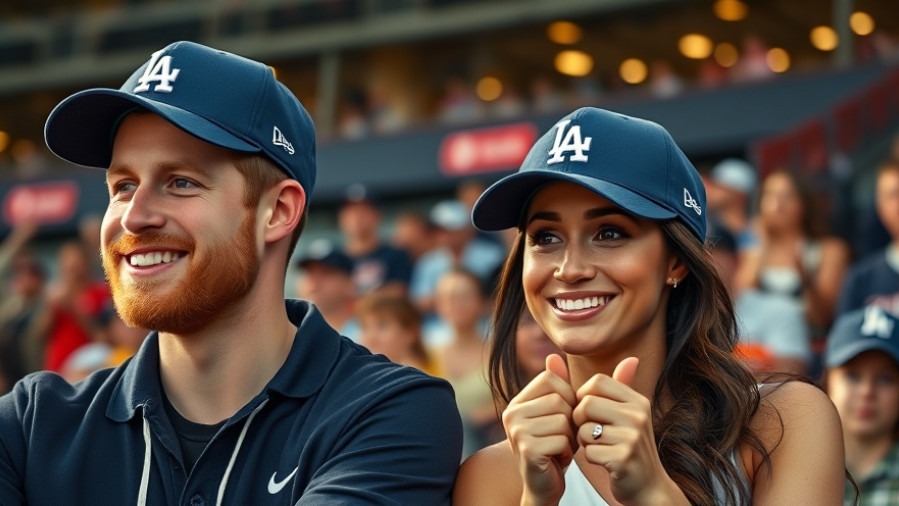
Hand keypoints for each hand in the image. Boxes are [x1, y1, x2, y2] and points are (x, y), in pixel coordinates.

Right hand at [503, 354, 576, 505]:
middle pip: (560, 399)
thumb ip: (561, 385)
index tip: (565, 417)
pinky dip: (567, 451)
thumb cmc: (554, 446)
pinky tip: (557, 458)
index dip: (568, 397)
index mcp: (518, 401)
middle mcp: (511, 412)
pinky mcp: (526, 448)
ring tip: (559, 447)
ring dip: (571, 437)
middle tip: (562, 437)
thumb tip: (555, 355)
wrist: (544, 484)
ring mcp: (516, 430)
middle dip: (571, 420)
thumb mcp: (559, 413)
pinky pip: (562, 438)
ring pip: (563, 419)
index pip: (552, 378)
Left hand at [572, 358, 685, 504]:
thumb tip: (631, 358)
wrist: (648, 487)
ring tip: (598, 446)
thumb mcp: (629, 414)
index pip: (597, 381)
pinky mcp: (623, 458)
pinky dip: (590, 457)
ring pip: (584, 429)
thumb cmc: (629, 446)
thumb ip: (621, 387)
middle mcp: (638, 415)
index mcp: (637, 401)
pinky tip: (603, 461)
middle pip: (586, 403)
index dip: (583, 395)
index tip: (587, 411)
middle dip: (579, 419)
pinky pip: (588, 451)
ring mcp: (632, 437)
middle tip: (588, 431)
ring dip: (583, 441)